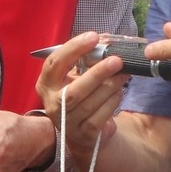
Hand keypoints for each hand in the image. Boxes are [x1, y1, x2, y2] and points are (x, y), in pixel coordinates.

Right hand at [36, 32, 130, 170]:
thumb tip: (106, 42)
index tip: (93, 37)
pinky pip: (101, 116)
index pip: (54, 64)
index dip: (73, 48)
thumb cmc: (80, 94)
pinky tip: (119, 92)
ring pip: (90, 103)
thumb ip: (86, 59)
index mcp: (46, 84)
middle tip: (117, 60)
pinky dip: (113, 101)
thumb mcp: (76, 76)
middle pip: (74, 90)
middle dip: (97, 73)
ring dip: (111, 86)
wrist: (81, 131)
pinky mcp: (84, 134)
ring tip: (124, 73)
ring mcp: (67, 122)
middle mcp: (52, 104)